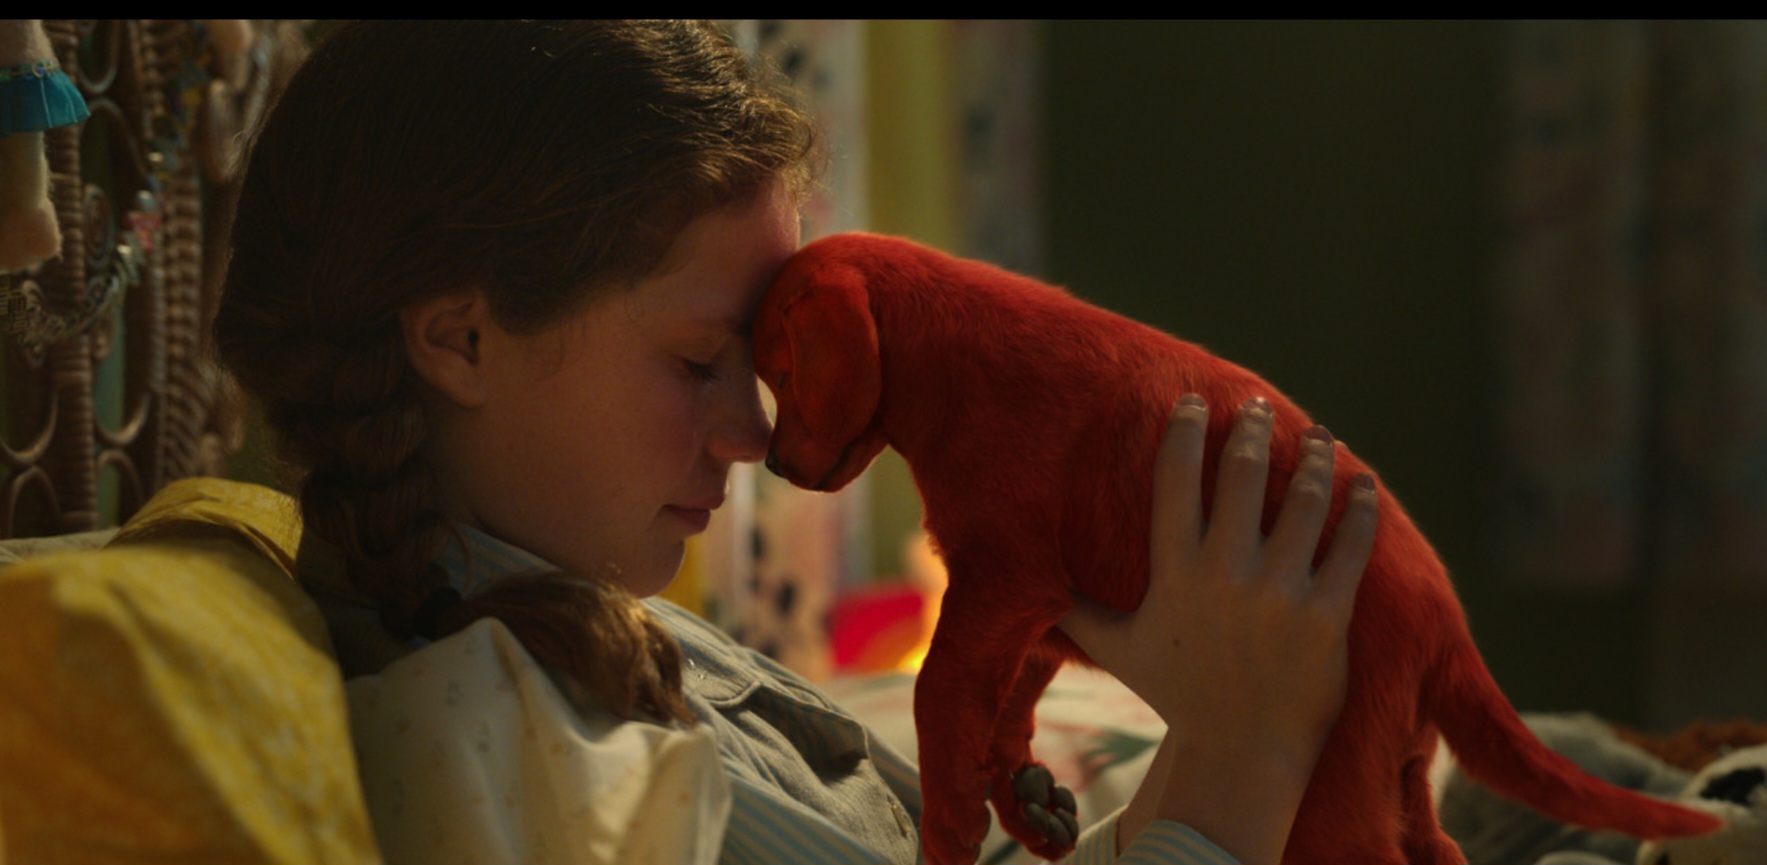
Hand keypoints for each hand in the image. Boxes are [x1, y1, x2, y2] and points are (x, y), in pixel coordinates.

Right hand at [1057, 394, 1378, 863]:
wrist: (1239, 756)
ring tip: (1318, 433)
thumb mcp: (1120, 650)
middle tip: (1256, 406)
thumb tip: (1035, 589)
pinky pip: (1351, 547)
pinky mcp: (1327, 616)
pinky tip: (1364, 483)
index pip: (1176, 481)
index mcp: (1176, 574)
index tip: (1194, 401)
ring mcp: (1281, 594)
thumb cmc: (1177, 698)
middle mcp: (1226, 575)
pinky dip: (1361, 508)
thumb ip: (1080, 612)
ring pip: (1302, 502)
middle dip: (1250, 430)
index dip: (1185, 433)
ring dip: (1313, 457)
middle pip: (1242, 476)